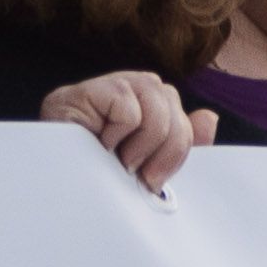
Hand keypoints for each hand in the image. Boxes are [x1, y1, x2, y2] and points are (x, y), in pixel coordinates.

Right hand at [38, 71, 215, 190]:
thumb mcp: (149, 164)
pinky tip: (95, 142)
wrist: (57, 183)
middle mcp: (136, 86)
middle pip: (174, 115)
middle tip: (131, 171)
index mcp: (153, 102)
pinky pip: (128, 110)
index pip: (184, 124)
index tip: (152, 181)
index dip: (175, 156)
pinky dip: (114, 135)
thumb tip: (209, 118)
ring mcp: (114, 83)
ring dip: (138, 146)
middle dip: (159, 154)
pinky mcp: (90, 89)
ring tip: (114, 157)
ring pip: (156, 108)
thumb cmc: (101, 174)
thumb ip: (180, 144)